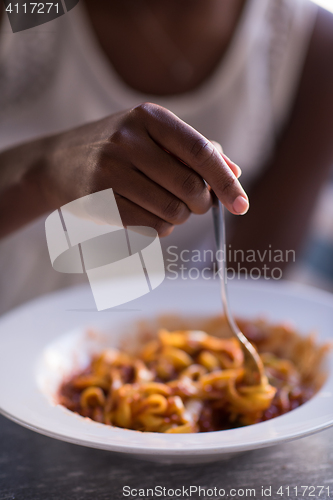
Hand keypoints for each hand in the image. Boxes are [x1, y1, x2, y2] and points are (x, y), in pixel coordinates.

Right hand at [43, 103, 248, 235]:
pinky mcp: (101, 201)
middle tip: (196, 204)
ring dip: (180, 217)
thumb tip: (234, 173)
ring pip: (173, 212)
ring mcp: (111, 171)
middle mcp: (129, 140)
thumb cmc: (118, 148)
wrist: (58, 162)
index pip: (201, 151)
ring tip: (166, 205)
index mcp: (149, 118)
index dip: (226, 182)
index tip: (242, 205)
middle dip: (202, 204)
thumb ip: (194, 151)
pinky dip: (160, 227)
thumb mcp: (152, 136)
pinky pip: (151, 227)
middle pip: (190, 187)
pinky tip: (148, 214)